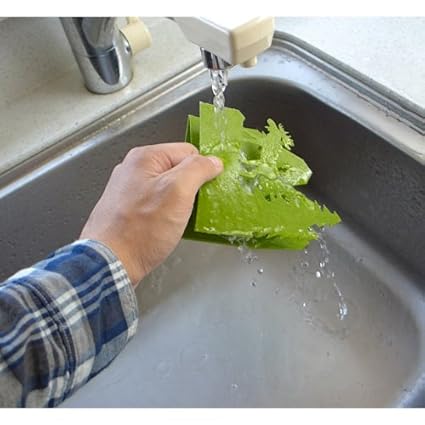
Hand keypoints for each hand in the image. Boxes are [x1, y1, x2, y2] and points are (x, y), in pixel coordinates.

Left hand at [80, 143, 222, 286]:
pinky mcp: (127, 209)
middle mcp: (133, 169)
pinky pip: (156, 203)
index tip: (206, 190)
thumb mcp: (178, 192)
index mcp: (145, 157)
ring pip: (168, 188)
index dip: (202, 170)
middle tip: (192, 208)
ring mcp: (128, 190)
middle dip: (190, 187)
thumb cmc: (143, 228)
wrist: (111, 263)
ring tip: (179, 220)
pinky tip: (166, 227)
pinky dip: (167, 213)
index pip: (188, 152)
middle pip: (177, 169)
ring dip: (180, 203)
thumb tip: (214, 161)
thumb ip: (198, 169)